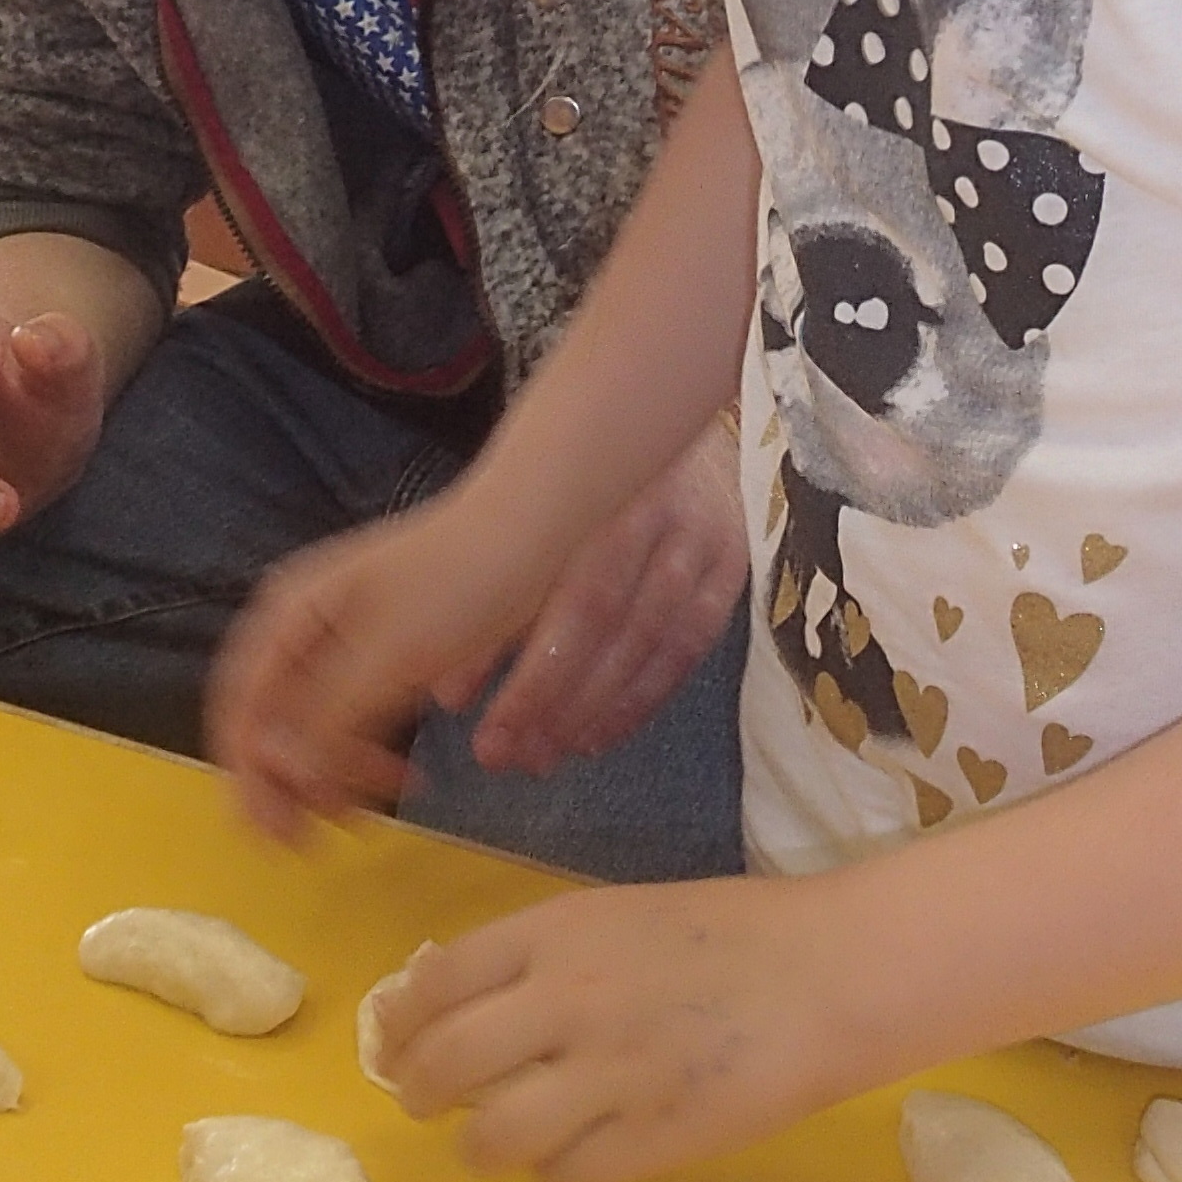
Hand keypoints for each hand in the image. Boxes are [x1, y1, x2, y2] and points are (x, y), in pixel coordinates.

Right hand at [209, 487, 548, 839]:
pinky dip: (362, 752)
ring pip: (311, 722)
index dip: (248, 778)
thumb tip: (278, 774)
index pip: (238, 709)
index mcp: (288, 616)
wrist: (533, 524)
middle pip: (267, 719)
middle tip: (318, 841)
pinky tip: (396, 777)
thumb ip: (326, 720)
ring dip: (327, 774)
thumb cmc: (460, 581)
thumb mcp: (390, 658)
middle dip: (287, 784)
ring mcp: (343, 635)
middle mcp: (302, 623)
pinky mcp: (385, 648)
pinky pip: (352, 712)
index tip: (277, 835)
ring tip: (366, 817)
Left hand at [361, 878, 882, 1181]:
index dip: (402, 1021)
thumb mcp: (624, 914)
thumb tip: (472, 999)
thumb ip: (549, 955)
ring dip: (480, 1147)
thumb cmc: (738, 930)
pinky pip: (566, 1177)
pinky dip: (557, 1175)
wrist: (835, 972)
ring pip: (493, 1137)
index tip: (396, 1041)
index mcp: (558, 934)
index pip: (436, 982)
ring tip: (493, 1144)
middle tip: (426, 1103)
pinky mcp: (652, 1139)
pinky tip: (576, 1159)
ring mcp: (607, 1075)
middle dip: (419, 1092)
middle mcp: (566, 1002)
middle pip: (444, 1064)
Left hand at [469, 417, 748, 775]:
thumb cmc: (585, 477)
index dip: (527, 670)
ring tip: (545, 755)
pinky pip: (688, 651)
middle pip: (611, 626)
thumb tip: (448, 695)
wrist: (681, 425)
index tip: (475, 721)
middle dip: (553, 700)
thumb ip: (496, 594)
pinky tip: (597, 737)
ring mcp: (706, 543)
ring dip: (593, 712)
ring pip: (653, 646)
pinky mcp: (733, 569)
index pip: (570, 599)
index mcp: (603, 492)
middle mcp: (663, 517)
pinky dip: (640, 702)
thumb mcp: (533, 510)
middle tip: (506, 755)